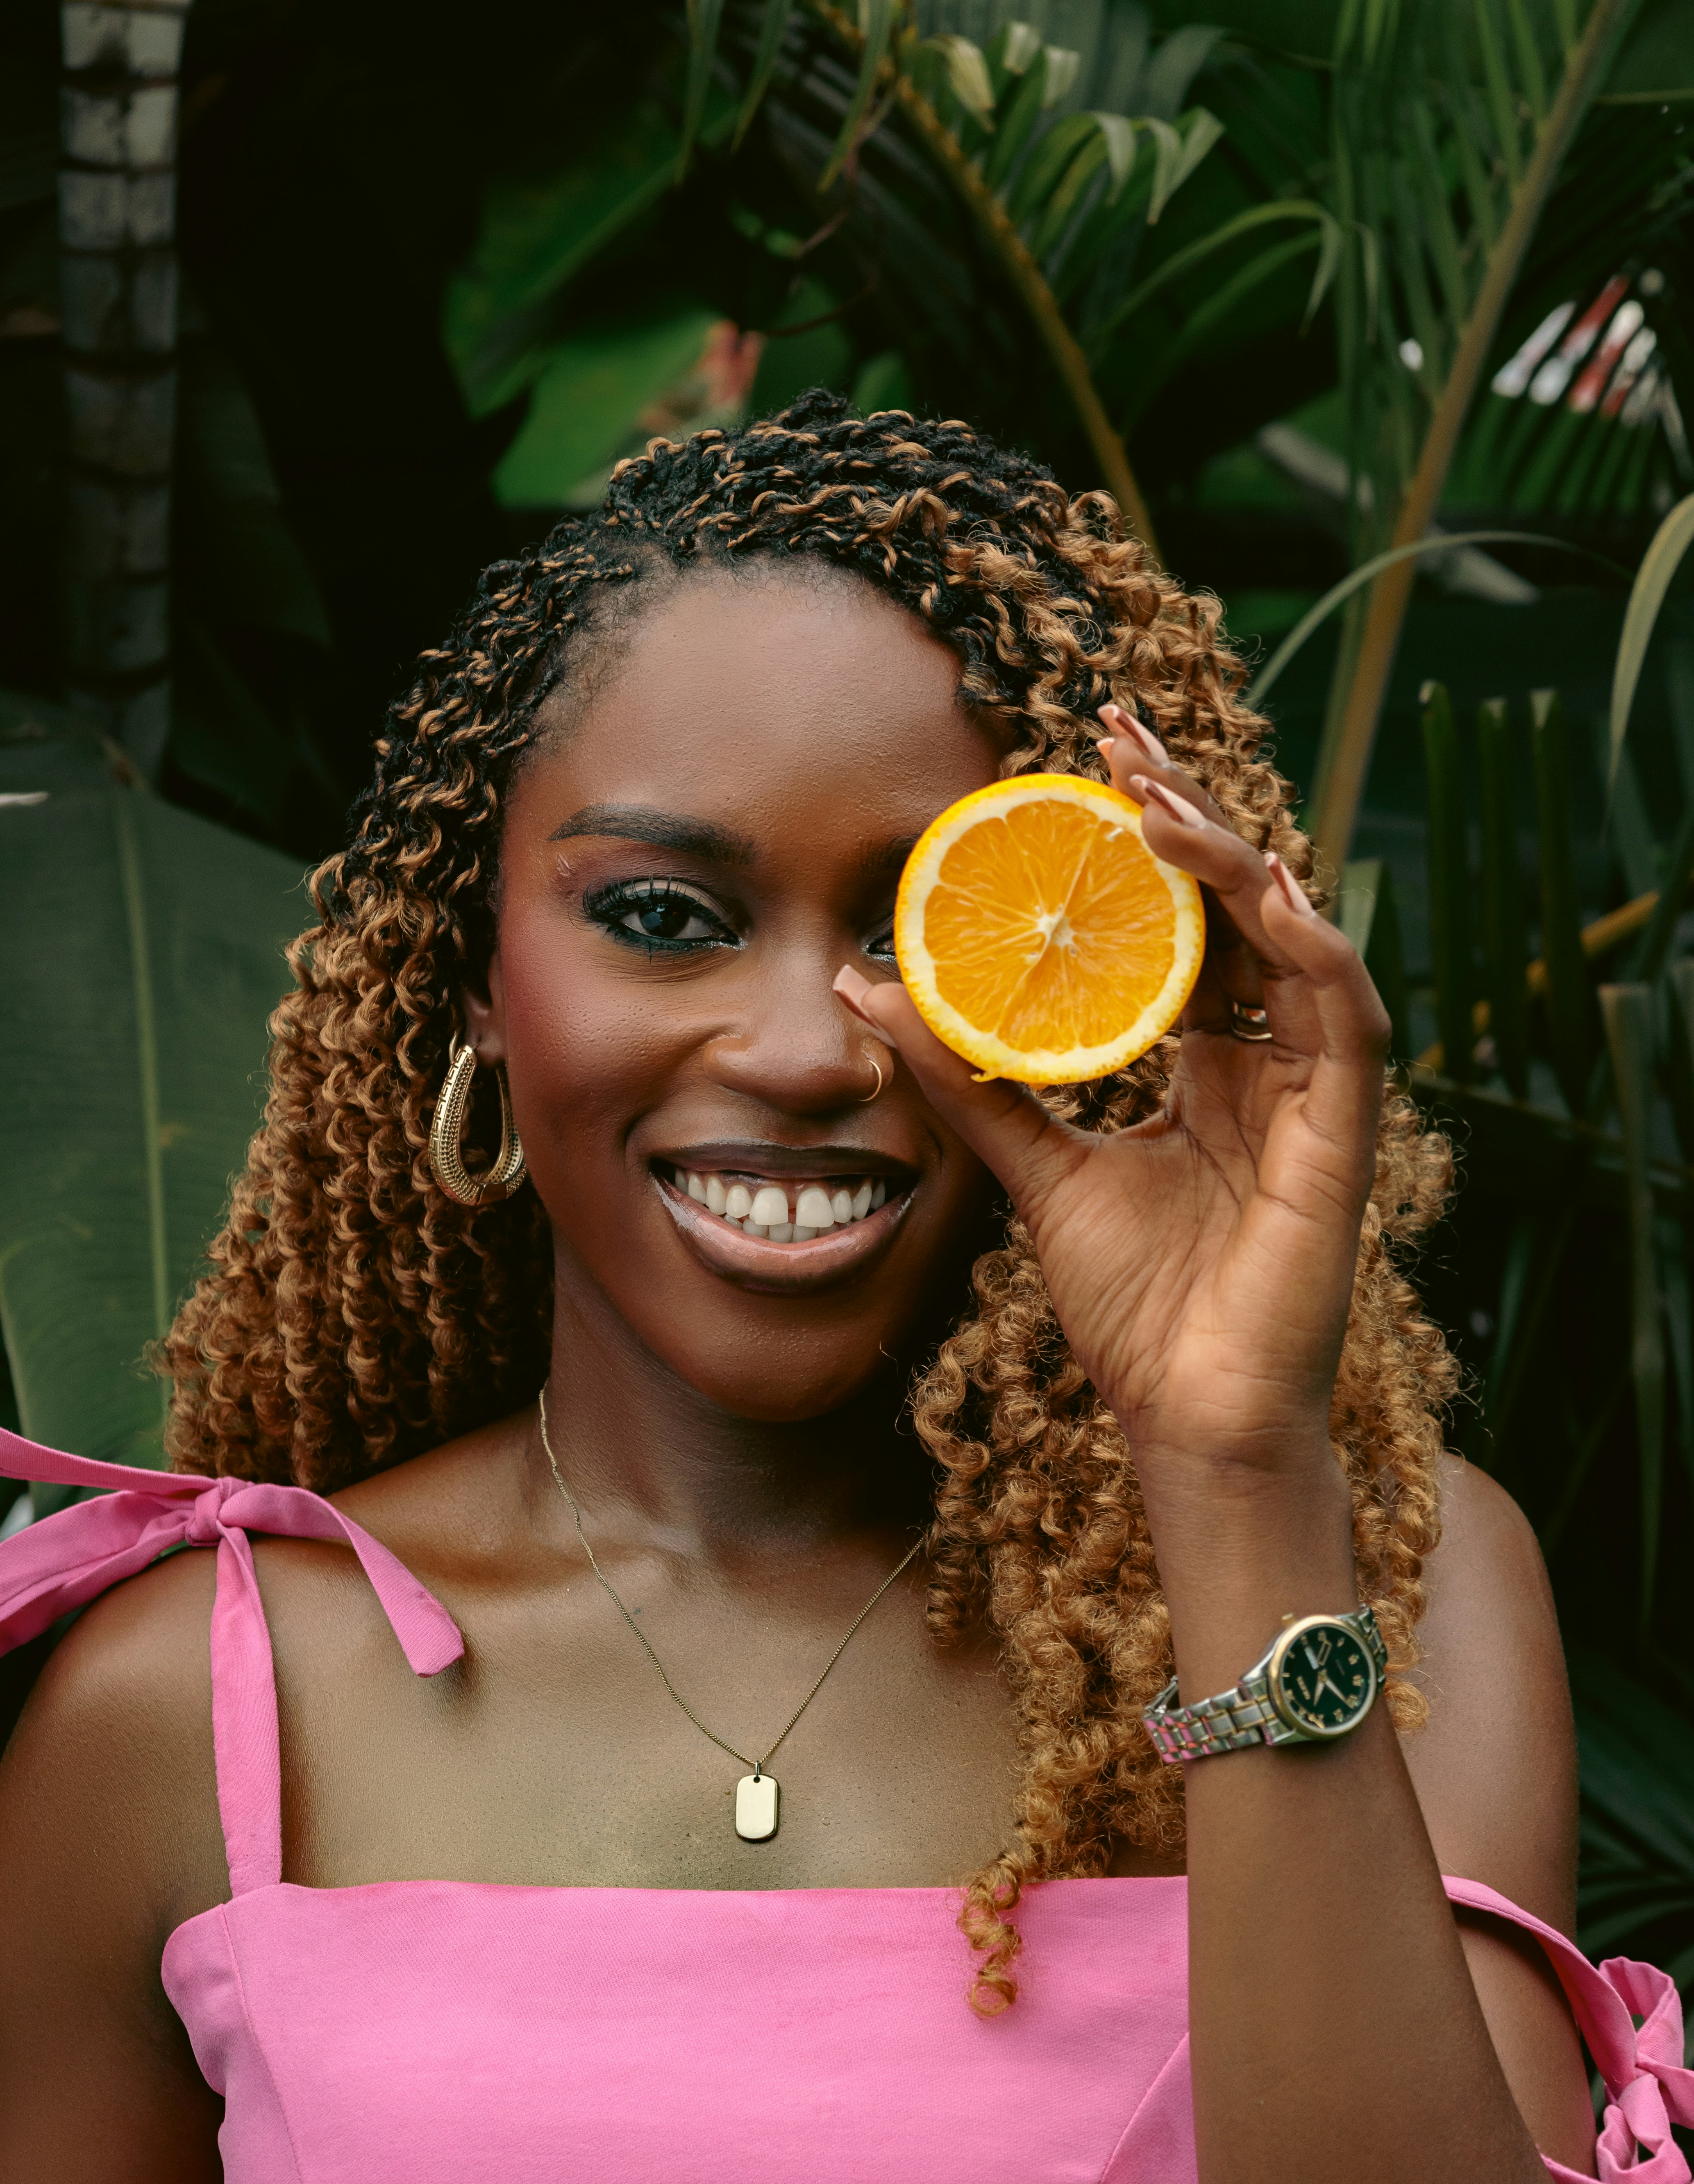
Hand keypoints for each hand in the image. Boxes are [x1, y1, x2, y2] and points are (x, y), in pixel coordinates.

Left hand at [840, 707, 1389, 1484]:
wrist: (1185, 1417)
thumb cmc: (1132, 1311)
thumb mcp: (1034, 1169)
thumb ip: (969, 1078)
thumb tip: (869, 992)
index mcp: (1208, 1065)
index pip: (1184, 924)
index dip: (1145, 842)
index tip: (1085, 765)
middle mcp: (1268, 1062)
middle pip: (1238, 908)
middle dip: (1184, 813)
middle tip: (1117, 736)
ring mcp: (1313, 1095)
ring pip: (1294, 939)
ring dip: (1233, 859)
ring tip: (1160, 799)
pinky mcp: (1344, 1133)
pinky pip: (1343, 1014)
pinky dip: (1308, 946)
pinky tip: (1260, 891)